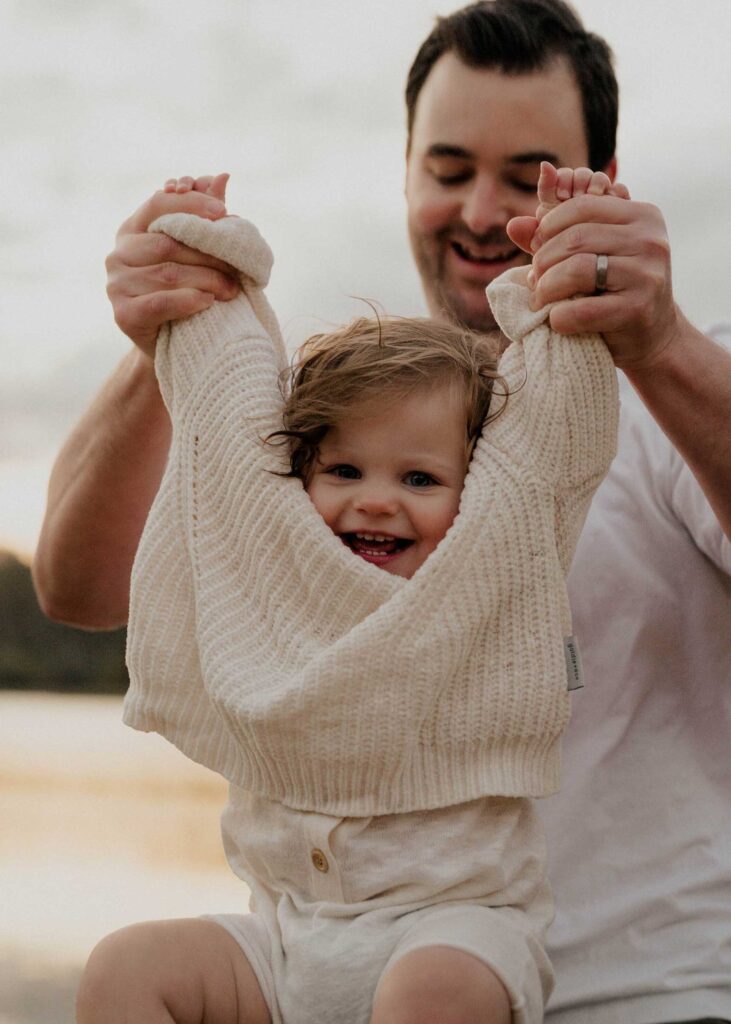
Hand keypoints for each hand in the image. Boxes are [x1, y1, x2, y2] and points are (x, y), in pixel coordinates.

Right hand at [106, 173, 240, 358]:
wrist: (174, 345)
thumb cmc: (188, 291)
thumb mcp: (197, 253)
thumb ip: (205, 216)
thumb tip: (222, 176)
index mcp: (132, 229)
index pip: (158, 203)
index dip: (191, 204)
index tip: (225, 213)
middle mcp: (118, 254)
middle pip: (168, 242)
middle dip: (209, 253)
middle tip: (239, 266)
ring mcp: (116, 285)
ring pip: (168, 274)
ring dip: (207, 280)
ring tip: (232, 290)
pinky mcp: (123, 315)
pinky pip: (159, 303)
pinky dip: (188, 301)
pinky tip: (208, 303)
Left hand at [507, 162, 679, 369]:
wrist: (652, 337)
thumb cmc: (614, 291)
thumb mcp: (591, 255)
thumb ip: (554, 238)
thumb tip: (514, 225)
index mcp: (641, 216)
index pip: (582, 207)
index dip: (549, 228)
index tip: (537, 249)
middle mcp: (650, 240)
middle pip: (575, 238)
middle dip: (543, 262)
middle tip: (534, 282)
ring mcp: (647, 274)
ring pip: (576, 269)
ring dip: (546, 289)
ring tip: (541, 300)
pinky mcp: (638, 309)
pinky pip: (582, 310)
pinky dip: (559, 318)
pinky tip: (557, 321)